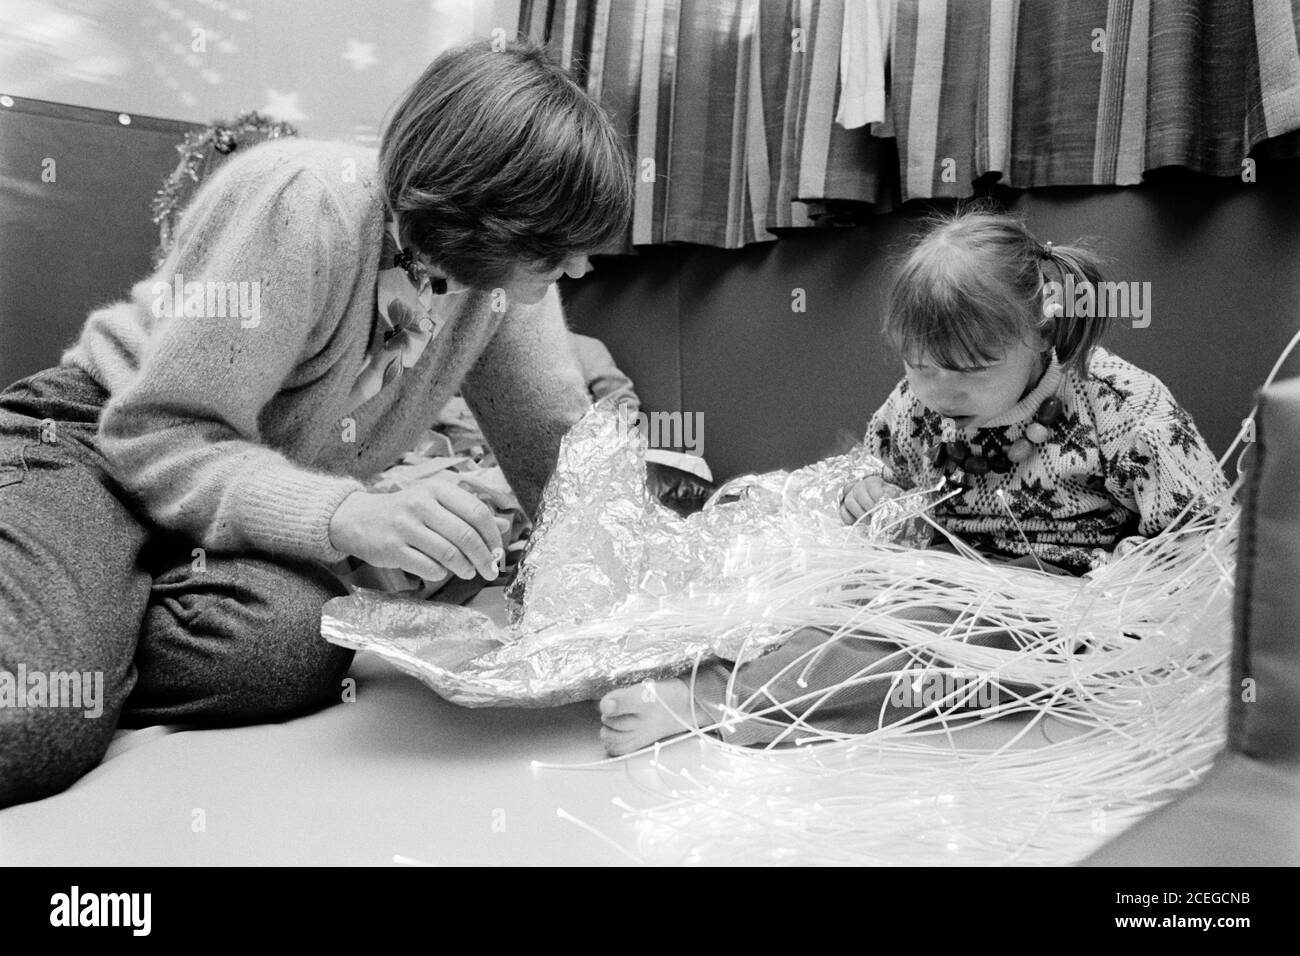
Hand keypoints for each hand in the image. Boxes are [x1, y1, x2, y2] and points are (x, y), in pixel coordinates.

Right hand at [329, 480, 504, 581]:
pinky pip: (428, 567)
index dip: (492, 535)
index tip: (498, 551)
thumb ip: (469, 512)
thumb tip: (504, 524)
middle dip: (483, 557)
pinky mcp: (393, 548)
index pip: (476, 512)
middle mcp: (421, 504)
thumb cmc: (406, 511)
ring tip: (468, 572)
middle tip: (490, 570)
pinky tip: (442, 571)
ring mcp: (405, 526)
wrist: (358, 519)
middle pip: (465, 535)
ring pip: (449, 554)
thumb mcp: (437, 503)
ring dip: (464, 568)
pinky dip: (441, 573)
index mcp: (437, 488)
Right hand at [839, 475, 902, 523]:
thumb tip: (891, 504)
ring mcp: (849, 495)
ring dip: (860, 514)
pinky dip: (849, 518)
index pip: (873, 488)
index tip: (883, 509)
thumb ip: (892, 496)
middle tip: (876, 518)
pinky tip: (859, 522)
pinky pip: (843, 511)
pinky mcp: (844, 506)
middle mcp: (858, 486)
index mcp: (872, 481)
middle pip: (859, 494)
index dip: (878, 499)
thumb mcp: (892, 494)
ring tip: (869, 522)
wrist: (876, 500)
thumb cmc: (886, 497)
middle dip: (868, 508)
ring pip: (849, 502)